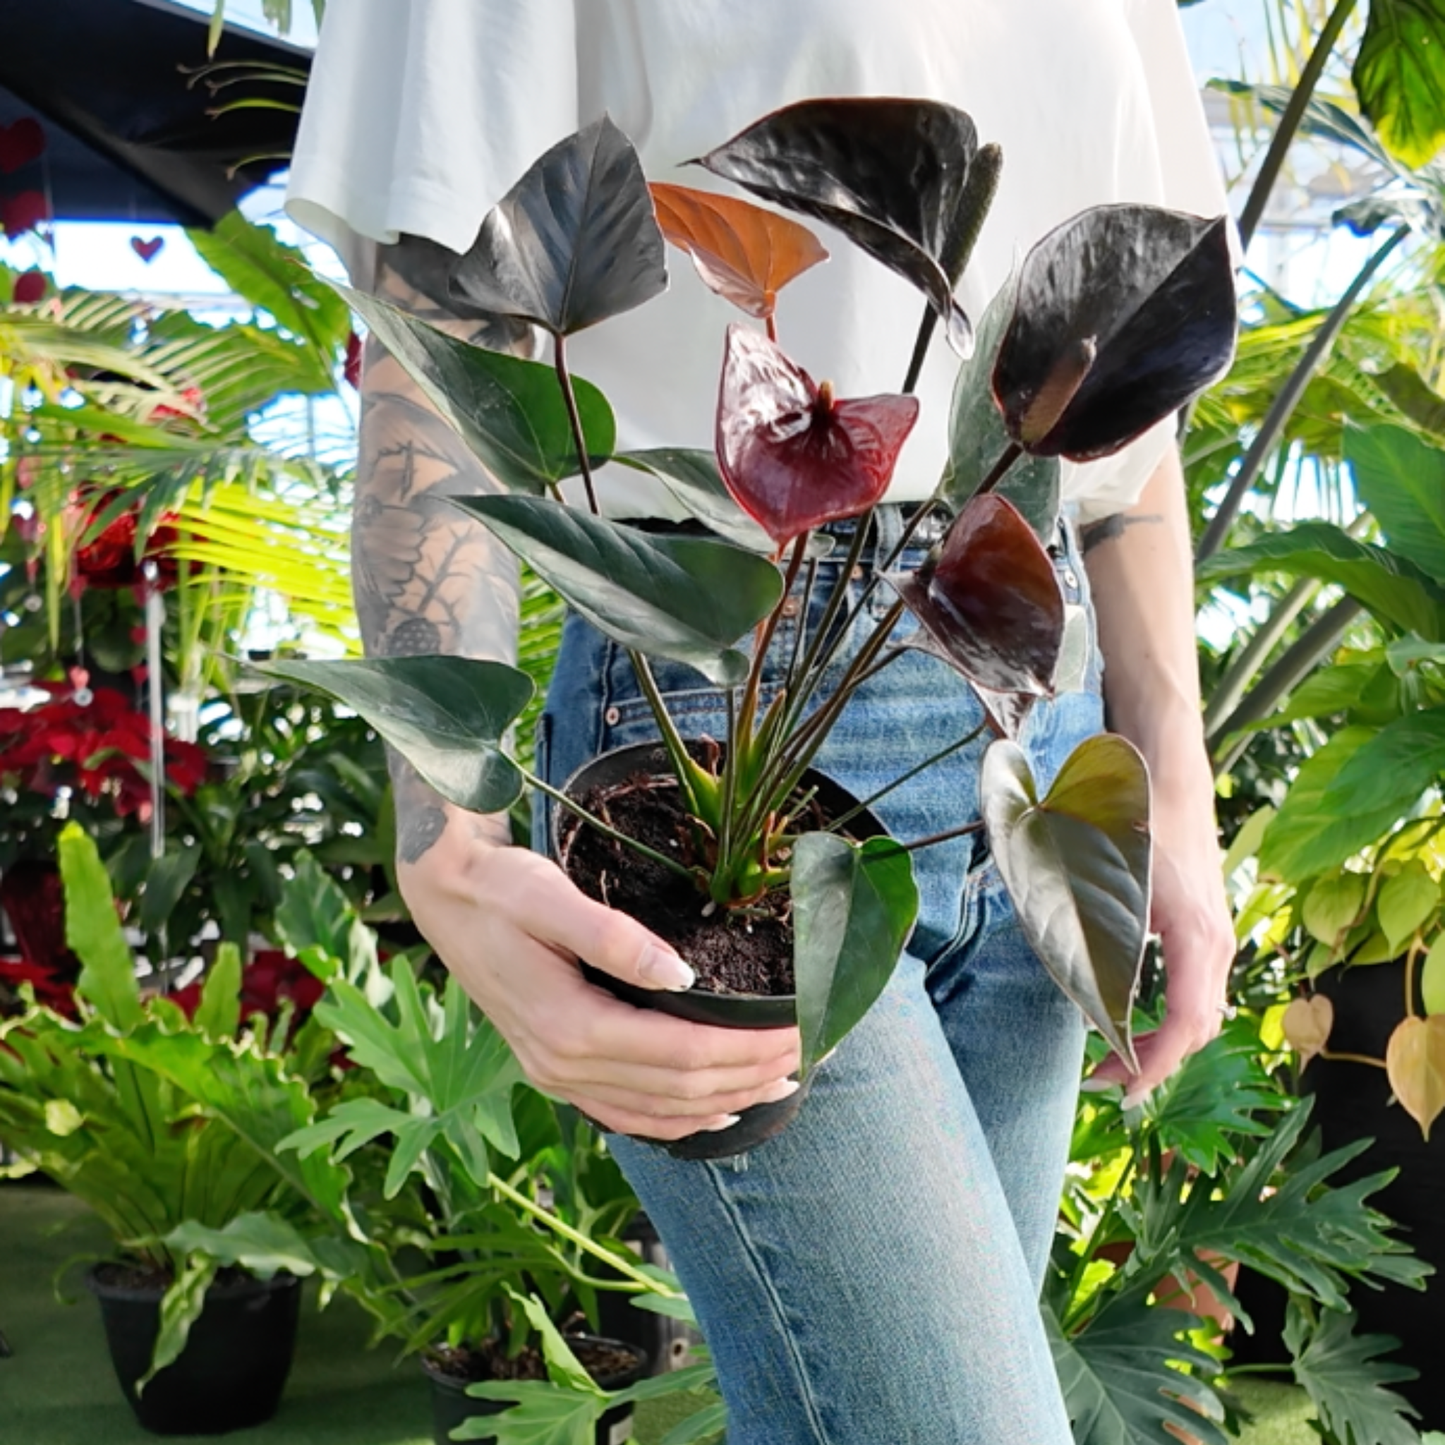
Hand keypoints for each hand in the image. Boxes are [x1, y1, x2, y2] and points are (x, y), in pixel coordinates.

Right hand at [398, 817, 802, 1140]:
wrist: (445, 897)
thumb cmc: (501, 889)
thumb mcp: (550, 898)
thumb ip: (613, 939)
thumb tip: (681, 975)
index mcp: (568, 1027)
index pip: (681, 1054)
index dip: (747, 1048)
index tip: (800, 1027)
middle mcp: (562, 1065)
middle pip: (680, 1089)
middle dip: (752, 1072)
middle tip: (812, 1048)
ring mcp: (556, 1076)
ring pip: (660, 1109)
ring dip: (727, 1098)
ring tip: (784, 1079)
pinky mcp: (555, 1071)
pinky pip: (628, 1114)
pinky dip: (680, 1118)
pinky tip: (717, 1109)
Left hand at [1086, 787, 1235, 1107]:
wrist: (1169, 779)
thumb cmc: (1138, 824)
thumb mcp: (1113, 882)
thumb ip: (1104, 941)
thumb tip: (1089, 1001)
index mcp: (1197, 937)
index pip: (1185, 1023)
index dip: (1155, 1064)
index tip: (1120, 1087)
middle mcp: (1216, 945)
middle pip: (1197, 1028)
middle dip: (1153, 1064)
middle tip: (1103, 1083)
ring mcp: (1216, 938)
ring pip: (1199, 1012)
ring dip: (1162, 1045)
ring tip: (1116, 1061)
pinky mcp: (1205, 931)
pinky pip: (1196, 991)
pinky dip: (1169, 1020)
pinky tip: (1135, 1023)